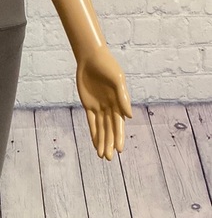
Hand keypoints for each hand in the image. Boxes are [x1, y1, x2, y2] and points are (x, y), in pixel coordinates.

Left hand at [75, 45, 132, 160]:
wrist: (91, 58)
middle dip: (110, 143)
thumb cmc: (108, 66)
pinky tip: (95, 144)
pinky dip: (94, 133)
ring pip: (101, 129)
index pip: (119, 124)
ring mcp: (99, 107)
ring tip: (102, 155)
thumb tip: (129, 116)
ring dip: (102, 142)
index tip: (120, 149)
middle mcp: (110, 107)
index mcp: (119, 102)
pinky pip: (91, 122)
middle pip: (110, 129)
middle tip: (109, 158)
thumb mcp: (117, 80)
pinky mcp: (89, 106)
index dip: (119, 137)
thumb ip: (122, 97)